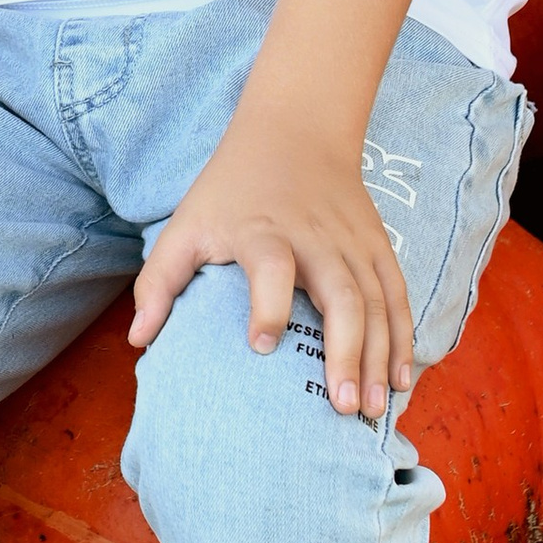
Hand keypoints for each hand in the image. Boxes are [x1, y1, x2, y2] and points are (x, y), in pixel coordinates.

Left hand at [128, 105, 413, 420]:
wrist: (294, 132)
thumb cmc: (231, 190)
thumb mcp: (186, 224)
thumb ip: (159, 281)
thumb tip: (138, 342)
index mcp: (262, 230)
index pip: (270, 267)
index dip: (267, 305)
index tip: (261, 346)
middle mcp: (315, 237)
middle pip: (341, 292)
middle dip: (345, 351)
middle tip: (340, 406)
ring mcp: (353, 242)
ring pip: (377, 302)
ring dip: (379, 356)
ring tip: (371, 409)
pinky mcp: (377, 245)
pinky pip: (398, 296)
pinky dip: (403, 338)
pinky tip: (400, 379)